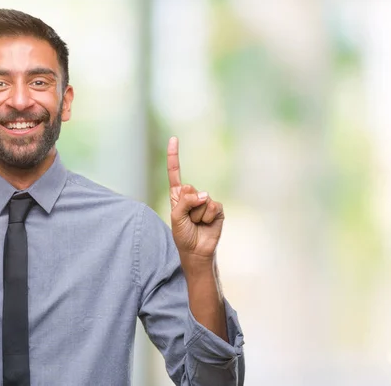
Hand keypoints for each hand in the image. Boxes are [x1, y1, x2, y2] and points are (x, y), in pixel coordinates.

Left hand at [167, 137, 223, 262]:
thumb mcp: (176, 218)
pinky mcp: (217, 208)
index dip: (173, 156)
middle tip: (188, 220)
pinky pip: (212, 206)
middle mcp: (191, 196)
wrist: (197, 251)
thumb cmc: (183, 235)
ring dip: (197, 215)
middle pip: (188, 189)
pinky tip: (207, 224)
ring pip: (201, 200)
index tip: (173, 138)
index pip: (175, 173)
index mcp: (178, 196)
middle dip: (187, 206)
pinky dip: (207, 217)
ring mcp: (205, 201)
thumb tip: (204, 194)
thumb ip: (185, 202)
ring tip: (197, 224)